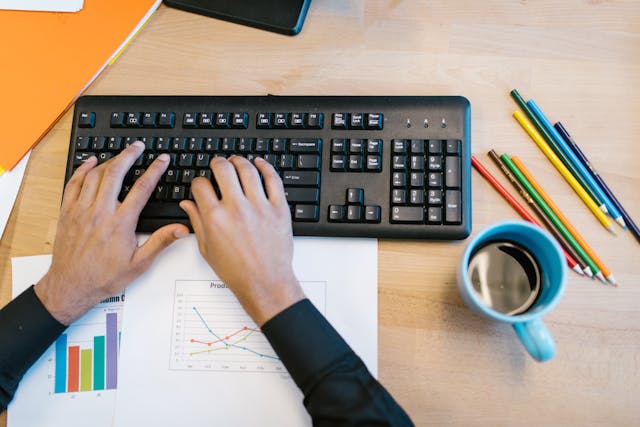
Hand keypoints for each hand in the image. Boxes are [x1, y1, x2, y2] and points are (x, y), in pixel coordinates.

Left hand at [35, 142, 188, 324]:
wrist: (71, 287)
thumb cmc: (104, 277)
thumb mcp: (140, 263)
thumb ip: (161, 242)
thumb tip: (182, 229)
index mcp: (121, 223)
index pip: (142, 188)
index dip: (154, 170)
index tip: (161, 160)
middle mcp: (100, 213)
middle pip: (116, 173)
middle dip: (129, 155)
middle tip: (138, 146)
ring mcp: (81, 211)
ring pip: (95, 175)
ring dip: (109, 161)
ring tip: (120, 154)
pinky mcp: (68, 213)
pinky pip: (74, 184)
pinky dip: (82, 170)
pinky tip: (90, 163)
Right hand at [180, 156, 303, 325]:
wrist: (265, 282)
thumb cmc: (237, 271)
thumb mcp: (207, 249)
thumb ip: (196, 222)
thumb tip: (188, 204)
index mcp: (215, 218)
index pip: (201, 185)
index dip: (198, 181)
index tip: (202, 184)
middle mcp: (236, 208)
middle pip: (223, 169)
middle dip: (217, 163)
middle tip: (218, 164)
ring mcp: (259, 206)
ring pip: (248, 170)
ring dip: (239, 161)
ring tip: (236, 162)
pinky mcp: (278, 208)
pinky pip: (273, 179)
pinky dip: (266, 167)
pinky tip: (260, 164)